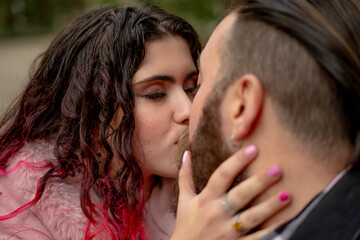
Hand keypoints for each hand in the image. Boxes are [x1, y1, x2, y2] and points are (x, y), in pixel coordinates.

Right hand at [171, 145, 290, 239]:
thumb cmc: (187, 224)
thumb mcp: (184, 200)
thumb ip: (185, 176)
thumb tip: (187, 153)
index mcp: (205, 200)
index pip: (221, 176)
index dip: (237, 162)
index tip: (252, 148)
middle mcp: (217, 214)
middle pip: (240, 195)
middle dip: (259, 182)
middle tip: (277, 169)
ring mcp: (228, 231)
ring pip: (252, 217)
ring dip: (270, 206)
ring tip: (287, 194)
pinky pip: (257, 238)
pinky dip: (272, 231)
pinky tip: (286, 222)